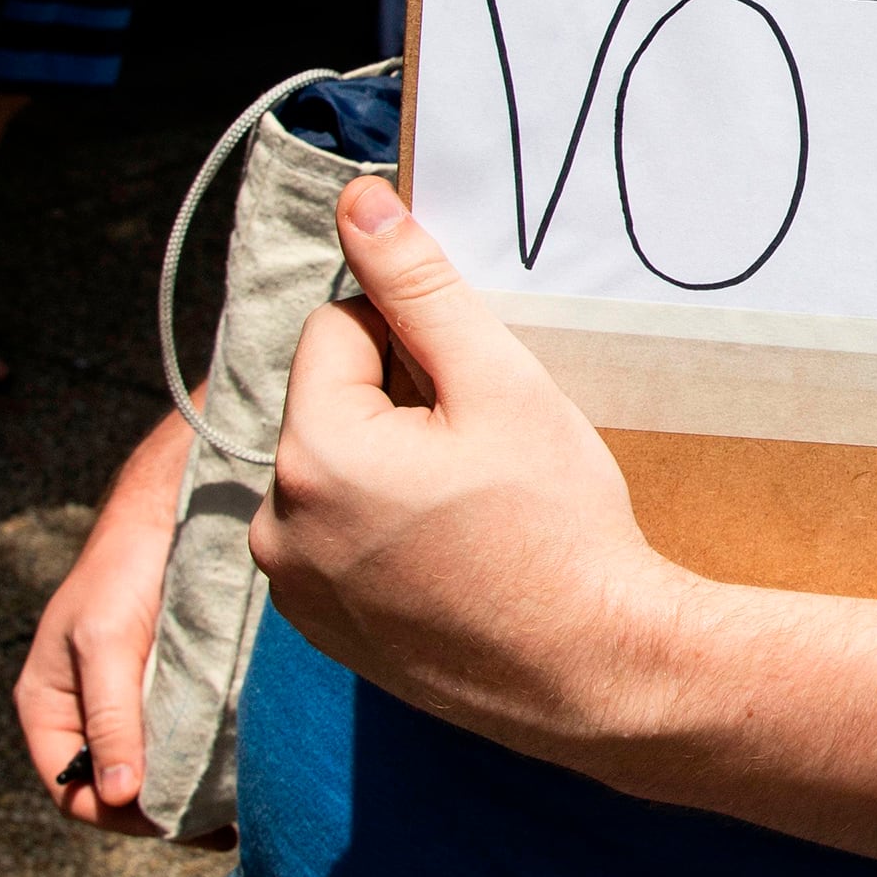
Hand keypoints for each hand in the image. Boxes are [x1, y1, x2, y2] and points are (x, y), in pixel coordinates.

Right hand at [15, 421, 195, 837]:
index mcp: (48, 707)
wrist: (173, 511)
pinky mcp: (169, 690)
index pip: (68, 789)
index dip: (112, 815)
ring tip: (236, 812)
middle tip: (218, 830)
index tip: (165, 822)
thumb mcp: (106, 642)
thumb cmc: (123, 571)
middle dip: (158, 814)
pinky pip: (180, 742)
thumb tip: (121, 795)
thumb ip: (110, 717)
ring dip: (186, 796)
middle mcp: (84, 714)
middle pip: (113, 790)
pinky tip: (240, 775)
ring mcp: (127, 704)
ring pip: (150, 771)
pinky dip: (204, 765)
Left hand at [252, 179, 682, 756]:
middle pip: (330, 404)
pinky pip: (335, 540)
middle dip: (397, 405)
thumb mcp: (501, 384)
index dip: (414, 340)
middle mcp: (279, 524)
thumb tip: (357, 203)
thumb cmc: (558, 528)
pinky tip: (454, 555)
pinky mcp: (321, 631)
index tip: (475, 393)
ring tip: (472, 509)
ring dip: (387, 468)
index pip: (339, 330)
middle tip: (483, 452)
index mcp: (314, 452)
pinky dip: (381, 532)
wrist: (596, 673)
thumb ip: (418, 286)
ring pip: (332, 471)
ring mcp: (295, 588)